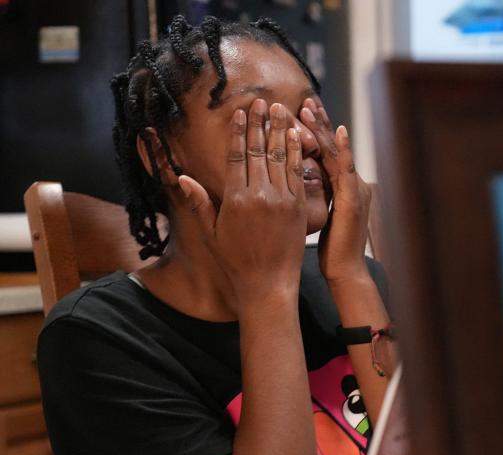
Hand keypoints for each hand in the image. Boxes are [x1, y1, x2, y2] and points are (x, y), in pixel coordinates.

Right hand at [178, 99, 306, 303]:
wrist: (269, 284)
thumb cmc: (236, 261)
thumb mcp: (211, 232)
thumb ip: (199, 202)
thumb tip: (181, 176)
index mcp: (235, 199)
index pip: (236, 156)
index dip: (239, 131)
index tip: (241, 112)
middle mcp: (260, 195)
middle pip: (258, 150)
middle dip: (260, 124)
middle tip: (262, 101)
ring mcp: (282, 199)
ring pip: (280, 157)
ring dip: (280, 130)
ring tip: (281, 110)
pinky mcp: (299, 207)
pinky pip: (298, 173)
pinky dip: (297, 152)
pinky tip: (297, 136)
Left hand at [299, 98, 370, 282]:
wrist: (346, 270)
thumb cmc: (330, 249)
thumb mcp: (318, 217)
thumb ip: (313, 196)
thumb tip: (294, 182)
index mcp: (342, 187)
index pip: (324, 153)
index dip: (313, 132)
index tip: (298, 112)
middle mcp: (351, 183)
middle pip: (332, 147)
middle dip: (318, 122)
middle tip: (306, 99)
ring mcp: (354, 189)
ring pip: (338, 152)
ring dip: (325, 128)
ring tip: (311, 107)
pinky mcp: (354, 199)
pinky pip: (347, 169)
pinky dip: (344, 148)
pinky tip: (339, 131)